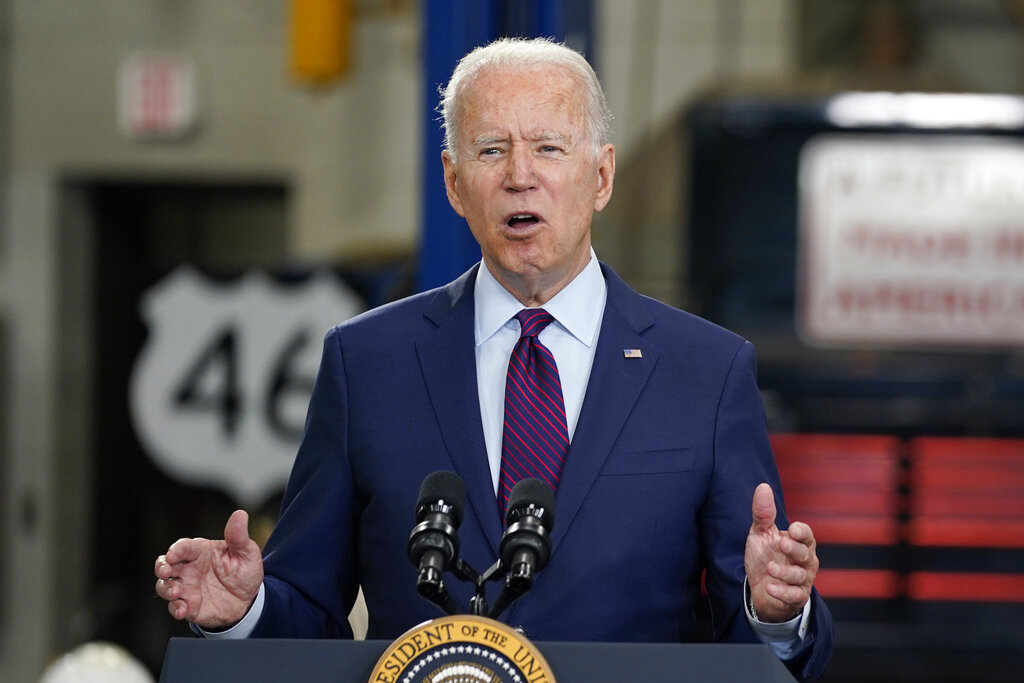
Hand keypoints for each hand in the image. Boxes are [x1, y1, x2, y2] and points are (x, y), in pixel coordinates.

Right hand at [154, 509, 263, 628]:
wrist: (249, 600)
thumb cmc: (244, 571)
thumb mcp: (246, 553)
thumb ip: (239, 537)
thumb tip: (240, 514)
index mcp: (201, 551)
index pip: (184, 547)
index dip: (176, 549)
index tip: (173, 554)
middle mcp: (189, 568)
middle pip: (166, 564)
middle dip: (161, 567)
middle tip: (166, 572)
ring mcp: (187, 588)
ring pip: (165, 586)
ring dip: (167, 589)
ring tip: (176, 593)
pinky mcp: (189, 606)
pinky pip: (175, 607)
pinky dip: (175, 609)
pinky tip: (182, 610)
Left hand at [744, 483, 817, 622]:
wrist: (760, 589)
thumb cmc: (765, 556)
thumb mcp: (761, 534)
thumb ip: (763, 513)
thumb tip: (763, 486)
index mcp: (799, 543)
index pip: (807, 535)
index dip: (802, 532)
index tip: (792, 529)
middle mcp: (805, 561)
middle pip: (806, 554)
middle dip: (795, 549)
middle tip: (782, 544)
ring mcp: (802, 580)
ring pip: (800, 576)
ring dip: (785, 572)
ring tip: (770, 568)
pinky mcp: (796, 598)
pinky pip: (794, 596)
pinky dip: (783, 592)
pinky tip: (770, 587)